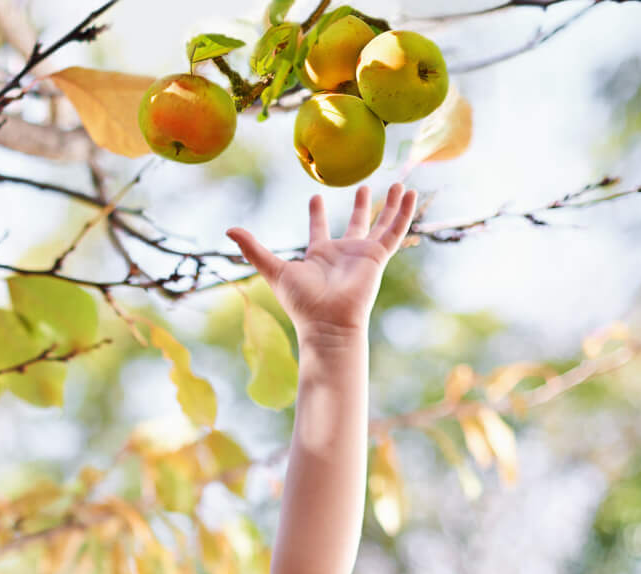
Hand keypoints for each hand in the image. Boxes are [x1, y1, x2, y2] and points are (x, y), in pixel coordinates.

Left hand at [226, 183, 417, 339]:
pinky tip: (411, 194)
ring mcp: (362, 255)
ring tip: (400, 185)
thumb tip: (229, 229)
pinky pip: (395, 230)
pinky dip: (404, 212)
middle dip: (360, 206)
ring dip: (389, 205)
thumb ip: (253, 249)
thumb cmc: (301, 302)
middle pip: (355, 224)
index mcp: (319, 256)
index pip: (319, 230)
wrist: (327, 322)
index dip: (317, 214)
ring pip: (380, 224)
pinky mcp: (377, 257)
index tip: (316, 197)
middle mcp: (343, 254)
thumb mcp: (274, 269)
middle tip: (363, 186)